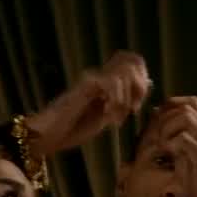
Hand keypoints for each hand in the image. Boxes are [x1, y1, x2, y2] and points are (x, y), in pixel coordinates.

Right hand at [27, 51, 151, 156]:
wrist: (48, 135)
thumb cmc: (73, 128)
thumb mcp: (107, 116)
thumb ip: (125, 101)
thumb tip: (148, 83)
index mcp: (105, 81)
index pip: (134, 62)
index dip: (143, 81)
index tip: (136, 106)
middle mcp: (99, 75)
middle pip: (134, 61)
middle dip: (140, 87)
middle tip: (131, 110)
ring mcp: (92, 79)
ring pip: (125, 72)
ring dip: (127, 98)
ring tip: (115, 117)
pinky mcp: (85, 86)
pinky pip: (111, 83)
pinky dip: (116, 101)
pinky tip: (107, 116)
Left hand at [146, 97, 196, 196]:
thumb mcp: (184, 155)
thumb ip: (174, 136)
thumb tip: (156, 114)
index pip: (192, 102)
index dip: (171, 106)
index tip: (157, 121)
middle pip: (186, 108)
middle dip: (165, 120)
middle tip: (158, 138)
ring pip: (186, 118)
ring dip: (168, 129)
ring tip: (163, 145)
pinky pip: (184, 139)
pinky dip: (171, 144)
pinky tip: (169, 154)